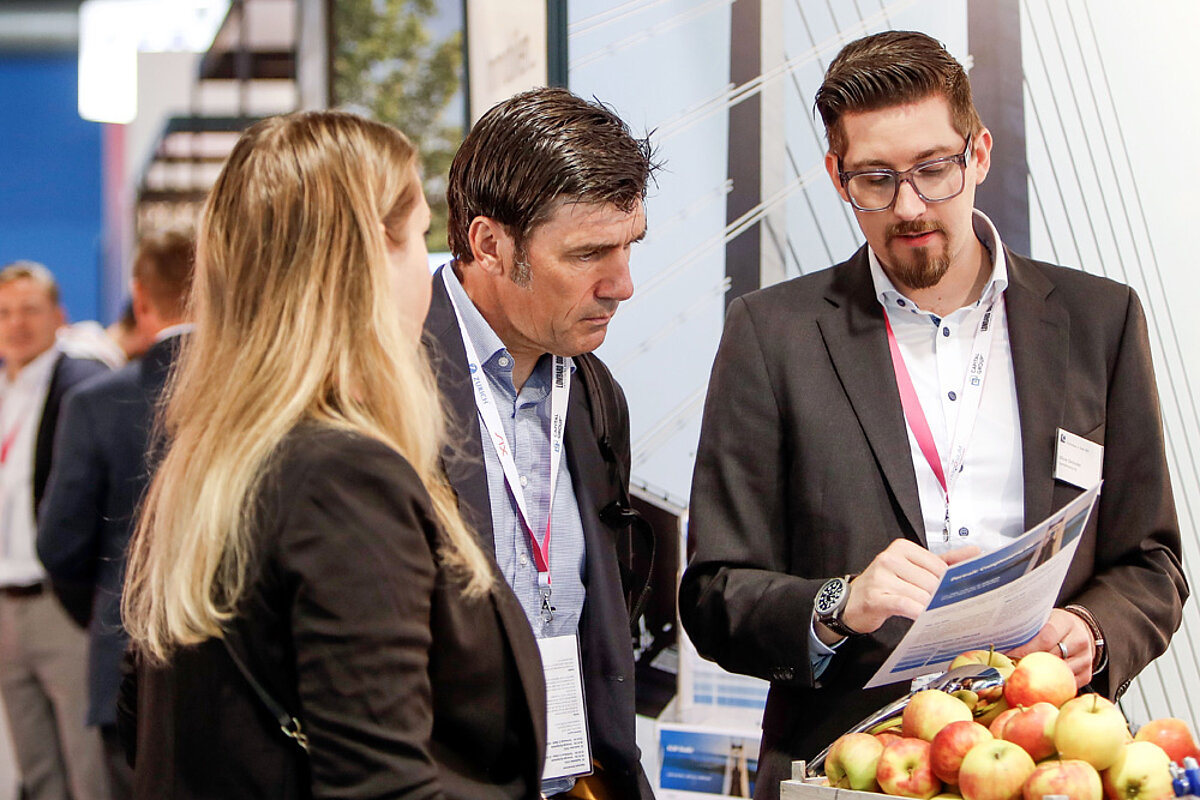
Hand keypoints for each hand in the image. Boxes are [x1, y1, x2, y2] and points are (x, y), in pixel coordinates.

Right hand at [837, 540, 979, 634]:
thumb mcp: (912, 568)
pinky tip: (922, 619)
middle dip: (939, 597)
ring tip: (933, 615)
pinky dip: (918, 614)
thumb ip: (943, 561)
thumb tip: (974, 552)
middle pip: (931, 581)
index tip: (952, 593)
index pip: (938, 565)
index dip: (947, 583)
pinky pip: (906, 606)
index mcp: (902, 547)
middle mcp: (889, 559)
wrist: (852, 602)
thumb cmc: (884, 585)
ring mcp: (880, 577)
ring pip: (920, 595)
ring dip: (930, 608)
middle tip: (944, 608)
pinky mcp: (876, 597)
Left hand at [1005, 608, 1093, 688]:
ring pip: (1059, 673)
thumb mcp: (1044, 618)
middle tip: (1009, 669)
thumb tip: (1003, 641)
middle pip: (1051, 657)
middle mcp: (1079, 640)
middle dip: (1029, 664)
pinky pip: (1066, 685)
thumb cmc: (1055, 624)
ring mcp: (1086, 659)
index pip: (1045, 638)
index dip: (1024, 649)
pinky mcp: (1087, 674)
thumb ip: (1029, 629)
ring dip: (1039, 677)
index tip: (1007, 656)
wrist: (1081, 630)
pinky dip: (1050, 686)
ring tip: (1021, 678)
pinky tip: (1038, 685)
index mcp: (1065, 622)